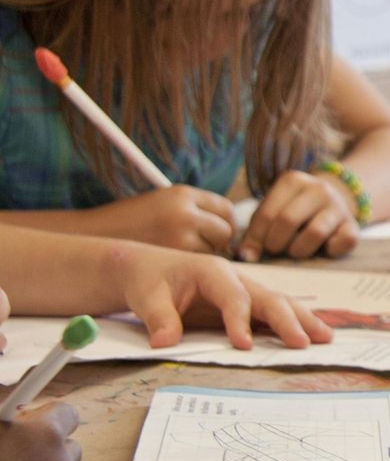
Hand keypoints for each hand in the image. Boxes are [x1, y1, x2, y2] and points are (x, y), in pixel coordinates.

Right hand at [91, 186, 235, 254]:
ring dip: (204, 255)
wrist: (90, 236)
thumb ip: (194, 211)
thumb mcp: (162, 205)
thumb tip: (229, 230)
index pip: (225, 209)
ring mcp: (180, 235)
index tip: (215, 233)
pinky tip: (171, 264)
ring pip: (213, 250)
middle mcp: (184, 212)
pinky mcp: (172, 256)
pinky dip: (190, 266)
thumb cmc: (129, 223)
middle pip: (225, 230)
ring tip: (178, 253)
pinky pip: (197, 264)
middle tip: (200, 248)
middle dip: (219, 242)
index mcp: (182, 194)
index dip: (224, 223)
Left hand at [105, 242, 332, 349]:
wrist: (146, 269)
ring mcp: (245, 289)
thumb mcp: (145, 297)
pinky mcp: (247, 302)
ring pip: (280, 302)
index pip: (234, 297)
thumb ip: (158, 318)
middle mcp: (237, 278)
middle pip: (268, 297)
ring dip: (303, 320)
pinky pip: (275, 311)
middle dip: (288, 320)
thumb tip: (164, 343)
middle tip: (303, 343)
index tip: (243, 346)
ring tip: (325, 338)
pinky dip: (295, 322)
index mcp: (213, 271)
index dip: (240, 321)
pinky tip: (312, 335)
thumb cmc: (148, 280)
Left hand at [238, 170, 358, 261]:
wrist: (332, 203)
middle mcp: (318, 189)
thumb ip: (256, 232)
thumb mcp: (273, 212)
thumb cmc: (293, 211)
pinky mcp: (353, 226)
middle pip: (288, 220)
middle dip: (275, 243)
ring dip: (299, 250)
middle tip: (275, 250)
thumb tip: (245, 256)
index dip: (255, 238)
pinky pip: (343, 243)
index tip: (251, 253)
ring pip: (315, 232)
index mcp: (292, 181)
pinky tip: (323, 249)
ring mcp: (338, 206)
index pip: (267, 214)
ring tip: (295, 251)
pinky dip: (330, 251)